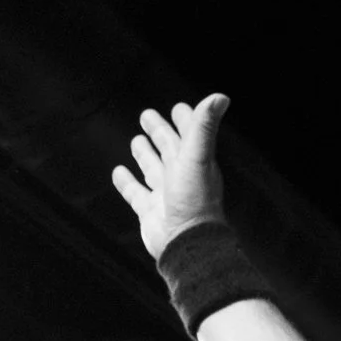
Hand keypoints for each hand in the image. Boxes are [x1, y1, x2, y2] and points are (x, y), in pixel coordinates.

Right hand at [111, 95, 230, 260]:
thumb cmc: (195, 200)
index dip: (186, 120)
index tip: (179, 108)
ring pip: (152, 168)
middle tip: (147, 115)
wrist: (186, 243)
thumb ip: (204, 127)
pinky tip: (119, 172)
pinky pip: (136, 193)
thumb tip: (221, 96)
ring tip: (136, 141)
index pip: (190, 134)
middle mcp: (181, 176)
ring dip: (145, 154)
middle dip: (160, 131)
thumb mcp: (198, 157)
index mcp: (194, 162)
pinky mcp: (150, 210)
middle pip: (168, 148)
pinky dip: (127, 182)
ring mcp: (165, 194)